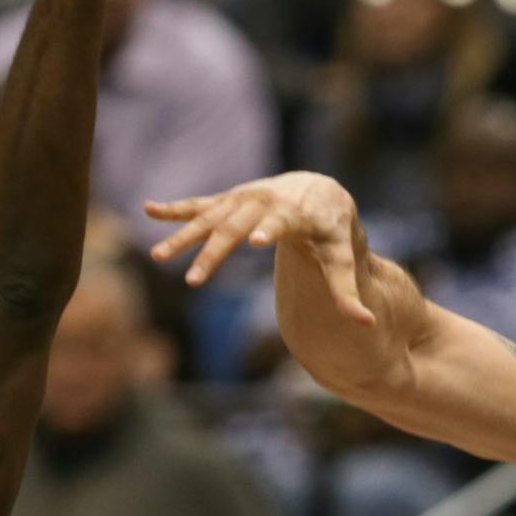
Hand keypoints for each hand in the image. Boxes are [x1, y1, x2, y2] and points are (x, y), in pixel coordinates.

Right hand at [147, 171, 368, 315]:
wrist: (320, 191)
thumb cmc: (332, 231)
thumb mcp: (343, 258)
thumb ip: (349, 291)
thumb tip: (367, 324)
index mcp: (297, 213)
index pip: (282, 221)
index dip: (270, 230)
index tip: (257, 242)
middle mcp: (267, 201)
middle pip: (235, 226)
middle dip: (213, 252)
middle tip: (193, 280)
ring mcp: (245, 198)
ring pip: (210, 217)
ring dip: (182, 236)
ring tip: (157, 257)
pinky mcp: (230, 199)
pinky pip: (200, 205)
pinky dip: (175, 209)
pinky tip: (148, 210)